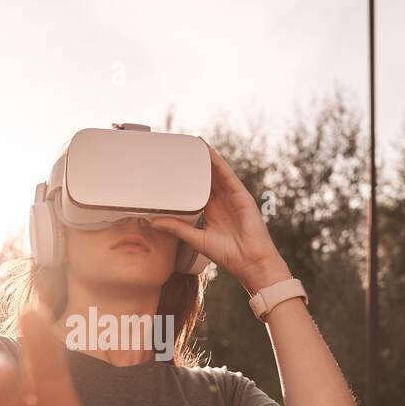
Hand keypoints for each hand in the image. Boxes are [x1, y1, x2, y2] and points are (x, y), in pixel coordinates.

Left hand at [149, 144, 290, 292]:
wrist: (250, 261)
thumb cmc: (227, 255)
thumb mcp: (196, 239)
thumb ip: (177, 228)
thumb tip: (154, 222)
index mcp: (210, 212)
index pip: (195, 190)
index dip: (185, 179)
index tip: (171, 169)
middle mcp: (220, 202)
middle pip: (206, 178)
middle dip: (194, 164)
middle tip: (179, 150)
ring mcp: (231, 197)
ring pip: (216, 173)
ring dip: (205, 158)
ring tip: (193, 144)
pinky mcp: (240, 195)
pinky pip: (227, 175)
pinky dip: (218, 163)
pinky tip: (209, 152)